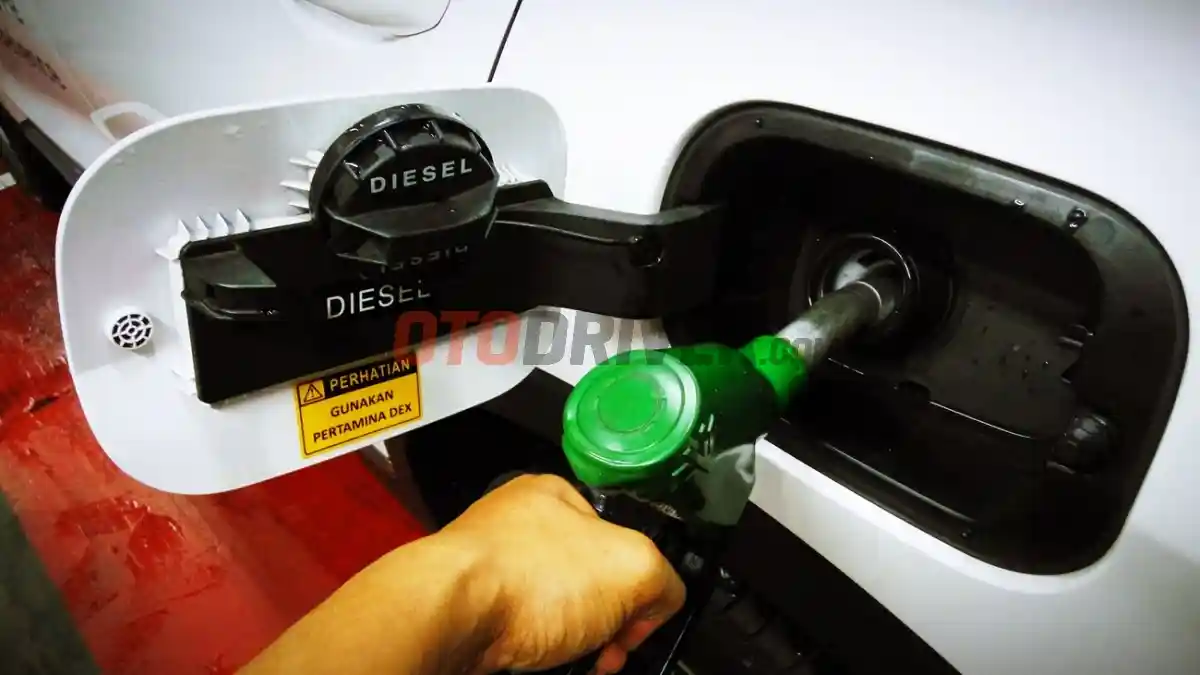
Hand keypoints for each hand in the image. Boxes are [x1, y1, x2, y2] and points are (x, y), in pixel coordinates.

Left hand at [440, 474, 686, 673]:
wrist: (447, 617)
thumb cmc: (534, 579)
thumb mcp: (634, 567)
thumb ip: (663, 580)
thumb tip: (655, 605)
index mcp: (556, 496)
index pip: (620, 540)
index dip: (637, 589)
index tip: (633, 626)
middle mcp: (518, 526)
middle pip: (587, 582)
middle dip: (606, 624)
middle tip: (606, 654)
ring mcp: (487, 567)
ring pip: (553, 613)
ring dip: (573, 644)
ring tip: (572, 662)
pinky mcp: (465, 608)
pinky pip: (517, 632)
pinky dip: (536, 652)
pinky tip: (538, 663)